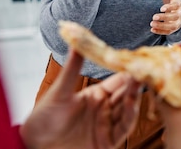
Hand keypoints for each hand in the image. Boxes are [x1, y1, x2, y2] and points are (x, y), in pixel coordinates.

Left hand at [20, 50, 140, 148]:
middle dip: (136, 82)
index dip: (127, 71)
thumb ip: (72, 68)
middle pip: (126, 93)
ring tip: (139, 83)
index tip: (136, 60)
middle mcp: (105, 109)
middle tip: (145, 69)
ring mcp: (107, 125)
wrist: (35, 146)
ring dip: (135, 96)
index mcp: (96, 95)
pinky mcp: (107, 141)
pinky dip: (130, 116)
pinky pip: (123, 128)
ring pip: (128, 109)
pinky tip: (132, 104)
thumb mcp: (59, 92)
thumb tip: (76, 42)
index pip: (118, 80)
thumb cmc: (43, 119)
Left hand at [151, 0, 180, 34]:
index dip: (170, 7)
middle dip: (164, 17)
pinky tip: (152, 29)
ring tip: (151, 24)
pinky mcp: (173, 28)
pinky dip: (160, 32)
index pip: (176, 5)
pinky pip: (168, 32)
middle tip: (153, 17)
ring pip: (172, 26)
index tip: (161, 8)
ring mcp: (177, 22)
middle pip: (175, 16)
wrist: (176, 9)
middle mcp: (180, 13)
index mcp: (178, 3)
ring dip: (162, 26)